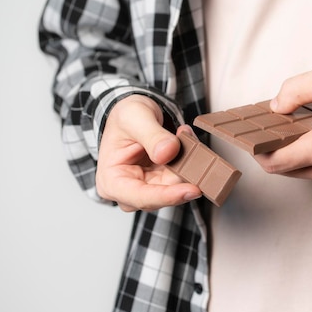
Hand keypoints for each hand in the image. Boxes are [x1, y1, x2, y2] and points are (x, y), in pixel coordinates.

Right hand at [95, 95, 200, 211]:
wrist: (135, 114)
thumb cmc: (126, 116)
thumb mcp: (135, 116)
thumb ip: (152, 135)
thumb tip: (168, 152)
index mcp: (112, 181)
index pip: (140, 197)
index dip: (168, 196)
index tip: (193, 189)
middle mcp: (128, 190)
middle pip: (162, 196)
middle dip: (183, 177)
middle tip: (200, 157)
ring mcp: (147, 187)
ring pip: (175, 188)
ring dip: (188, 166)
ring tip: (187, 137)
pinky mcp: (163, 182)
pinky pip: (181, 178)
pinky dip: (189, 162)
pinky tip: (189, 142)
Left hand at [254, 64, 311, 189]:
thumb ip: (295, 90)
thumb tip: (275, 107)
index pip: (276, 163)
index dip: (257, 152)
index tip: (249, 139)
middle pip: (285, 169)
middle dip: (274, 150)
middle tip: (269, 128)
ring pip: (301, 172)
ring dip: (292, 154)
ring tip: (292, 130)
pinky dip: (309, 158)